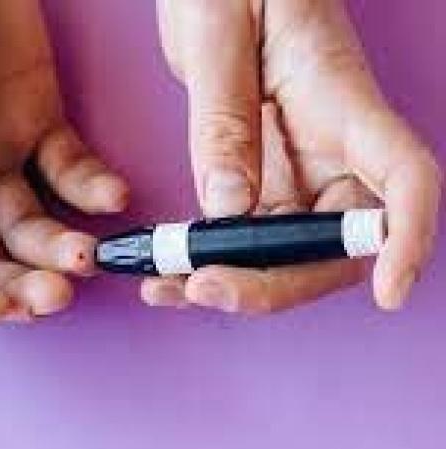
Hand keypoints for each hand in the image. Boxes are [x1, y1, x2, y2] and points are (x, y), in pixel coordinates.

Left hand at [145, 0, 440, 313]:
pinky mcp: (257, 175)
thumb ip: (222, 117)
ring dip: (231, 281)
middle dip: (276, 283)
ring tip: (164, 288)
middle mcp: (330, 146)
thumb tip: (225, 206)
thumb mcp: (220, 35)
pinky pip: (242, 234)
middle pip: (336, 241)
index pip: (403, 178)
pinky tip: (164, 272)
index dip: (406, 239)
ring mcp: (295, 166)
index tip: (389, 292)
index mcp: (343, 103)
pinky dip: (206, 260)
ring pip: (284, 251)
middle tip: (202, 288)